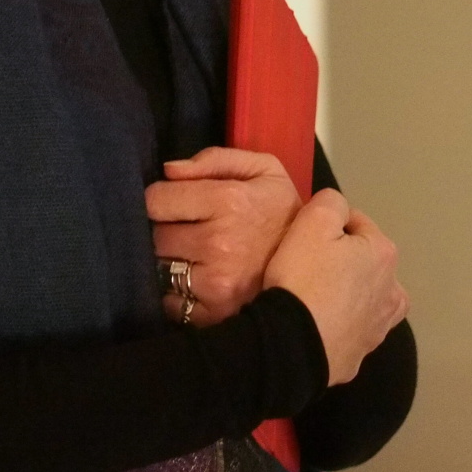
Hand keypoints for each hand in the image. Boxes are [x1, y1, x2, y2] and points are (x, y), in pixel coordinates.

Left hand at [146, 147, 300, 323]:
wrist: (315, 266)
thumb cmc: (283, 214)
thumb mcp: (265, 171)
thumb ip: (216, 159)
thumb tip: (169, 170)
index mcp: (228, 200)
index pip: (156, 200)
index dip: (162, 200)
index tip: (173, 204)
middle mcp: (218, 242)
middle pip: (156, 236)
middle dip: (167, 231)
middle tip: (187, 231)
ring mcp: (215, 281)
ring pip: (161, 268)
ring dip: (172, 262)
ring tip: (194, 256)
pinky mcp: (213, 312)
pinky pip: (171, 301)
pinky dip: (178, 294)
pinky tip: (199, 282)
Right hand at [264, 189, 407, 385]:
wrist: (292, 345)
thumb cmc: (304, 277)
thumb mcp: (313, 221)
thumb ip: (332, 202)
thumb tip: (339, 210)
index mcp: (384, 254)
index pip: (357, 223)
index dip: (329, 226)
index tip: (306, 237)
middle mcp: (393, 291)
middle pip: (365, 262)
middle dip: (344, 260)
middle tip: (309, 266)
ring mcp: (379, 328)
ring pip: (365, 298)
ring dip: (349, 294)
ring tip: (318, 297)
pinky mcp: (360, 356)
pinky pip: (350, 331)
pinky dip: (340, 326)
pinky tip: (319, 325)